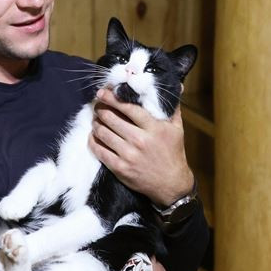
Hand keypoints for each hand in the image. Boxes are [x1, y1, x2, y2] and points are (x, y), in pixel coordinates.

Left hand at [88, 89, 193, 206]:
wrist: (171, 185)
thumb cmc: (173, 153)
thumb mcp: (177, 129)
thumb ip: (172, 107)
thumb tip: (176, 85)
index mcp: (154, 128)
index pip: (128, 107)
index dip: (112, 98)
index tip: (103, 92)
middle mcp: (140, 140)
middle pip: (111, 118)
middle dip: (101, 109)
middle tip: (97, 105)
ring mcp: (128, 155)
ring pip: (103, 133)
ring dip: (96, 123)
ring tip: (96, 119)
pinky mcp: (119, 168)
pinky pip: (99, 150)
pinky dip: (93, 140)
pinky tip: (93, 135)